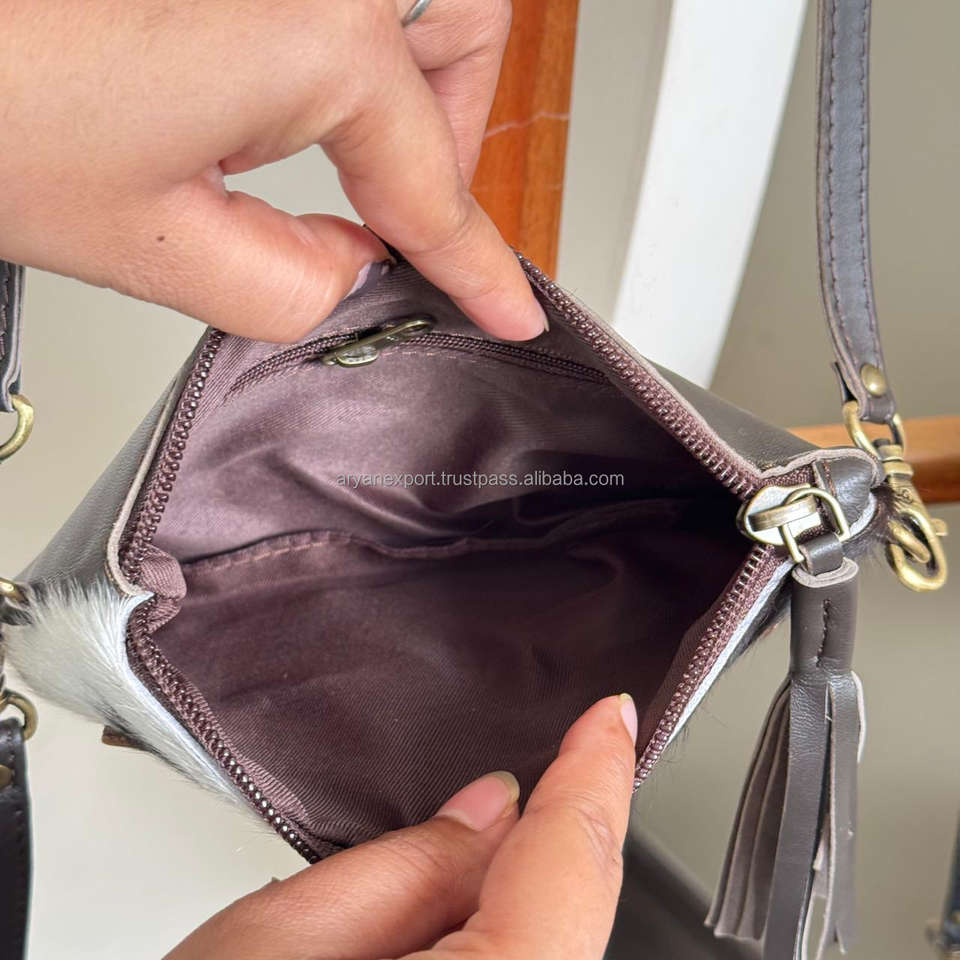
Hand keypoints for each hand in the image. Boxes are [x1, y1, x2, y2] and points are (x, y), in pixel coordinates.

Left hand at [0, 0, 545, 341]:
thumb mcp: (151, 242)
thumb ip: (291, 284)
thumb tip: (352, 276)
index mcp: (314, 33)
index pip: (434, 180)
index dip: (477, 262)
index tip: (508, 304)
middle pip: (460, 33)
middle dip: (456, 132)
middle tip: (420, 217)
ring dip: (409, 77)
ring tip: (363, 158)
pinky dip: (352, 39)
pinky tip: (296, 95)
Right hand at [166, 695, 638, 959]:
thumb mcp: (279, 946)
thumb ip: (409, 867)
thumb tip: (493, 809)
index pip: (573, 862)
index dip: (598, 773)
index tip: (610, 718)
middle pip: (575, 911)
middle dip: (564, 828)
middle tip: (559, 754)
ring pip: (555, 950)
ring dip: (534, 887)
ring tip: (494, 835)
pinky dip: (515, 933)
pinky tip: (474, 908)